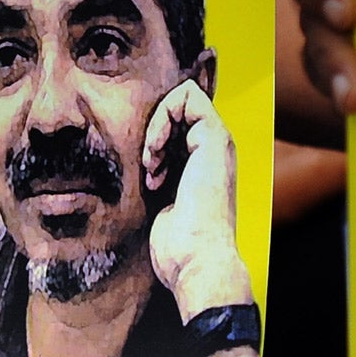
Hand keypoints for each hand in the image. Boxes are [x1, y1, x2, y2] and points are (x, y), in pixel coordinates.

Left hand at [143, 80, 251, 317]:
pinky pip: (186, 96)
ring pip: (182, 97)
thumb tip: (137, 167)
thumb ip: (158, 177)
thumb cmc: (176, 245)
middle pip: (178, 108)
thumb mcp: (161, 203)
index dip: (157, 135)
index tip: (149, 171)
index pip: (177, 124)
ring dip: (156, 127)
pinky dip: (162, 120)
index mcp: (205, 164)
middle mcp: (214, 150)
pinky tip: (155, 156)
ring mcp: (218, 142)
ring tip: (152, 165)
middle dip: (154, 130)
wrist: (196, 261)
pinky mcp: (216, 136)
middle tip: (150, 167)